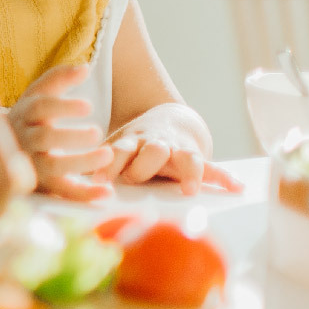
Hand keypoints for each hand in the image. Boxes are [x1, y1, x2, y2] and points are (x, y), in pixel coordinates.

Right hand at [6, 64, 114, 201]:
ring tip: (107, 154)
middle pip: (44, 138)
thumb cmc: (27, 120)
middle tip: (96, 132)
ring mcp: (32, 165)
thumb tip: (86, 67)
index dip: (62, 107)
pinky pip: (64, 192)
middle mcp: (25, 140)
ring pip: (53, 167)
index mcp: (24, 115)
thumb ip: (59, 79)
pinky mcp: (42, 187)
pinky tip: (108, 192)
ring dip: (81, 163)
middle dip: (70, 136)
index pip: (39, 108)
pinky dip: (85, 194)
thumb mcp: (36, 95)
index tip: (88, 106)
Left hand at [103, 103, 242, 194]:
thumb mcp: (112, 149)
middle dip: (144, 166)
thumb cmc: (132, 146)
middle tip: (133, 179)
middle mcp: (155, 144)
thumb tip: (70, 186)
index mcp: (131, 142)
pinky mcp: (198, 159)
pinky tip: (237, 187)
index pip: (118, 151)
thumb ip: (96, 166)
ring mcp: (179, 150)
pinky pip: (214, 168)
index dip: (108, 164)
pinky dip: (225, 177)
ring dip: (188, 171)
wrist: (169, 119)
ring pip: (186, 157)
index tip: (99, 180)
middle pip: (152, 151)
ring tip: (190, 189)